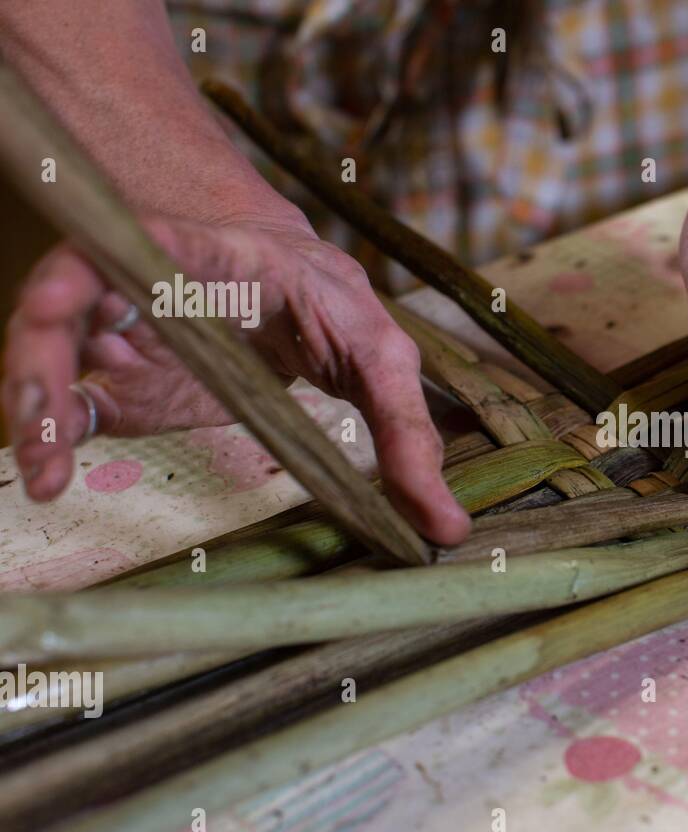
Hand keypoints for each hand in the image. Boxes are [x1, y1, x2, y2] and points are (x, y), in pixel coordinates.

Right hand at [2, 214, 470, 544]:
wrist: (295, 283)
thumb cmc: (335, 307)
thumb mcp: (385, 359)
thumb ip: (410, 435)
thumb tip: (447, 528)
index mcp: (218, 258)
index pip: (141, 247)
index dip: (95, 269)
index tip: (64, 302)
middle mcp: (154, 286)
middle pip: (69, 301)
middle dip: (41, 356)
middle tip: (43, 421)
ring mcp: (130, 333)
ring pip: (54, 354)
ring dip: (38, 406)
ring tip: (44, 474)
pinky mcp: (124, 382)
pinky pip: (75, 403)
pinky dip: (57, 435)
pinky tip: (53, 474)